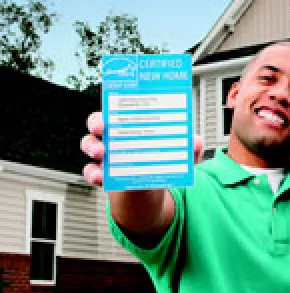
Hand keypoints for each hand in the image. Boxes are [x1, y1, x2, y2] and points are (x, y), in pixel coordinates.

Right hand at [80, 111, 204, 185]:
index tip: (116, 104)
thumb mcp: (177, 155)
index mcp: (132, 125)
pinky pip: (90, 171)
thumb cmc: (160, 162)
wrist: (148, 188)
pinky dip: (93, 173)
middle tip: (103, 127)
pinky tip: (100, 176)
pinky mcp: (101, 173)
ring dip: (92, 146)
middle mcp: (114, 136)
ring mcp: (105, 154)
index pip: (120, 108)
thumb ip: (189, 148)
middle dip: (98, 122)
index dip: (115, 104)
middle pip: (98, 122)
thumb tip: (196, 141)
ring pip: (89, 144)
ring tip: (102, 153)